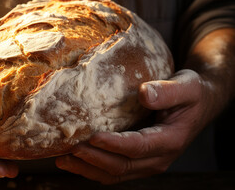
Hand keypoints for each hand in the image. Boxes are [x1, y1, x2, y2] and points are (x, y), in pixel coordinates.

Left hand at [55, 69, 212, 183]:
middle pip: (121, 166)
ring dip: (87, 169)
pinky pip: (113, 171)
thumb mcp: (187, 86)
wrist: (198, 104)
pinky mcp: (138, 161)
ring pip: (114, 174)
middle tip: (69, 148)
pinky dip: (92, 168)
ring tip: (62, 160)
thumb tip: (144, 93)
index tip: (92, 136)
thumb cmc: (191, 93)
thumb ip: (168, 91)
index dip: (114, 144)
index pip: (137, 147)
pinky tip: (74, 160)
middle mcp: (158, 158)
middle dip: (93, 159)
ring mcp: (147, 163)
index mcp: (170, 140)